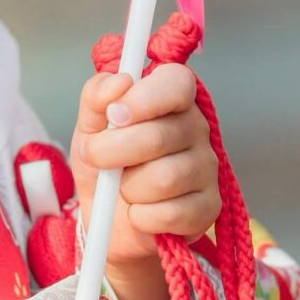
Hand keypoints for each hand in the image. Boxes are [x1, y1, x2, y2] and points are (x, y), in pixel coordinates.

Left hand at [70, 63, 220, 268]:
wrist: (108, 216)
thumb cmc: (104, 160)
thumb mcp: (89, 125)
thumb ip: (97, 97)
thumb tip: (119, 82)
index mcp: (171, 98)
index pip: (177, 82)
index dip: (144, 98)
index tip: (114, 115)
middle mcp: (196, 128)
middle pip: (157, 137)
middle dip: (111, 151)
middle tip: (95, 157)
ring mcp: (207, 168)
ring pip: (163, 179)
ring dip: (128, 188)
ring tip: (124, 187)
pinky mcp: (209, 207)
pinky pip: (170, 214)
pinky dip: (141, 217)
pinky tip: (140, 211)